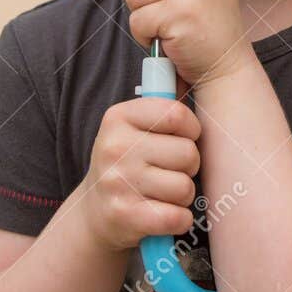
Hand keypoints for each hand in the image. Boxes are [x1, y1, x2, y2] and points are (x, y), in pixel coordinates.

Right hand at [80, 97, 201, 251]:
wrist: (95, 213)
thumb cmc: (128, 164)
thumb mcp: (134, 128)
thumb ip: (162, 107)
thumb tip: (196, 71)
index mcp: (118, 117)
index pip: (177, 114)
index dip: (192, 129)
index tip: (185, 138)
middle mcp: (114, 146)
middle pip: (187, 153)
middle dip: (188, 166)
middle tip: (170, 171)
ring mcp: (117, 182)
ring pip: (185, 187)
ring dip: (182, 196)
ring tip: (162, 193)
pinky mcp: (124, 216)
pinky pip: (177, 217)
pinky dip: (179, 220)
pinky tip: (164, 214)